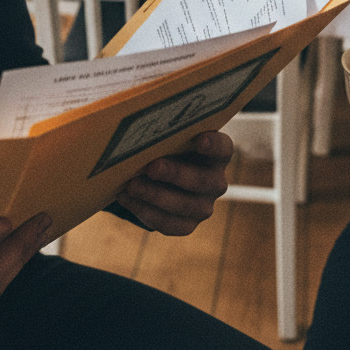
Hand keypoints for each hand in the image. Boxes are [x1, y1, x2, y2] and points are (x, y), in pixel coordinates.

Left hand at [116, 130, 232, 235]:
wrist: (161, 175)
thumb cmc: (166, 147)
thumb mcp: (170, 138)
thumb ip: (165, 134)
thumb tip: (139, 126)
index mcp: (216, 154)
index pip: (223, 148)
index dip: (214, 145)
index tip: (199, 139)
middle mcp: (215, 181)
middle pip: (203, 180)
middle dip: (176, 174)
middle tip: (152, 167)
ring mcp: (203, 206)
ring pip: (184, 206)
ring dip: (155, 195)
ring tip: (131, 185)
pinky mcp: (187, 224)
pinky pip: (168, 223)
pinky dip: (144, 210)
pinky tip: (126, 197)